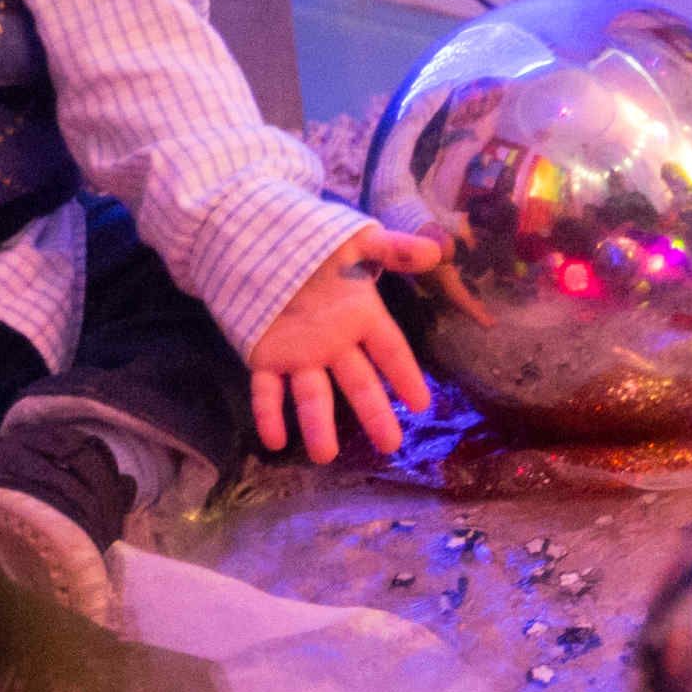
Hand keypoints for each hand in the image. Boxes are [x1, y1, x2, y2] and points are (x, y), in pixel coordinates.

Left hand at [246, 224, 448, 461]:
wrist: (256, 236)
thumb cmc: (311, 237)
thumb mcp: (355, 239)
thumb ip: (391, 248)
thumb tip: (435, 248)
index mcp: (359, 315)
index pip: (389, 351)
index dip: (405, 375)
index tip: (421, 404)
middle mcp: (334, 342)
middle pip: (358, 382)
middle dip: (374, 413)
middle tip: (389, 445)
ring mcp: (299, 353)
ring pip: (313, 394)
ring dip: (318, 424)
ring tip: (325, 456)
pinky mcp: (264, 356)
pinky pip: (267, 390)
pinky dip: (269, 414)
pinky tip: (274, 440)